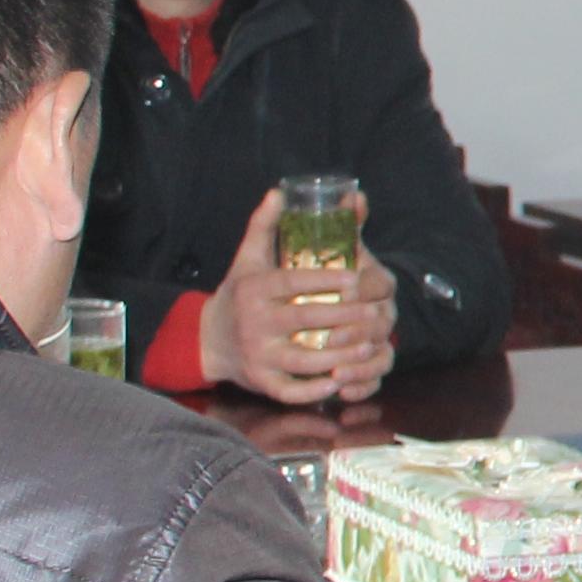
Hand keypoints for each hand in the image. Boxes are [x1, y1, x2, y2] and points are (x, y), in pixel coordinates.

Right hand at [198, 187, 402, 404]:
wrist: (207, 339)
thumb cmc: (237, 295)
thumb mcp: (247, 258)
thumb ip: (264, 226)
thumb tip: (280, 192)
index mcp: (255, 289)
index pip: (292, 282)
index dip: (324, 281)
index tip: (354, 278)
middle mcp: (254, 322)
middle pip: (304, 319)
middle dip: (343, 317)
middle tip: (374, 312)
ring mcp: (257, 355)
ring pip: (302, 357)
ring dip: (338, 354)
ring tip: (368, 346)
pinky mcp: (261, 381)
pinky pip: (290, 389)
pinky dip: (314, 389)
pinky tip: (340, 380)